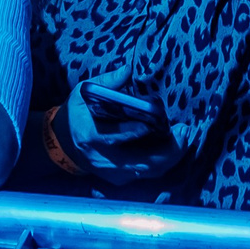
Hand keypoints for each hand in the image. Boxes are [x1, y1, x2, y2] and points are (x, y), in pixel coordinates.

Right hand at [65, 78, 185, 185]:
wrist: (64, 145)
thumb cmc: (77, 115)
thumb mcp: (83, 94)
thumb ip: (106, 83)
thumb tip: (128, 70)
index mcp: (91, 135)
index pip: (113, 136)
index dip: (133, 131)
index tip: (153, 121)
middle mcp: (103, 159)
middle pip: (140, 162)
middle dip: (167, 150)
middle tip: (184, 131)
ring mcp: (114, 173)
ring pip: (149, 171)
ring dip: (172, 156)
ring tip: (185, 137)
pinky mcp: (122, 179)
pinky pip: (149, 174)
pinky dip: (166, 163)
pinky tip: (178, 148)